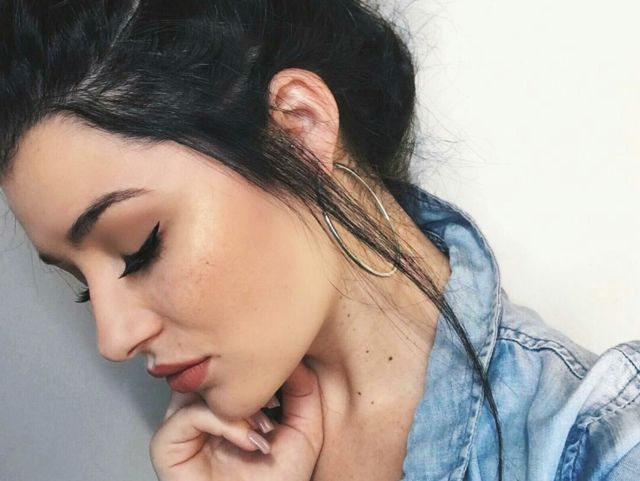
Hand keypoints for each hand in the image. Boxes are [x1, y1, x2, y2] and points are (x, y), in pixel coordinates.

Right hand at [150, 360, 323, 480]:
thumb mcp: (304, 430)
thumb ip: (304, 390)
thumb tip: (293, 356)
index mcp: (227, 398)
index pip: (233, 360)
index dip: (261, 365)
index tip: (288, 381)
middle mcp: (201, 406)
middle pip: (213, 367)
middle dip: (249, 381)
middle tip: (276, 404)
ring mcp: (181, 423)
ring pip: (200, 385)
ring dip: (237, 402)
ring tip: (264, 427)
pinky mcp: (166, 445)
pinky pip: (188, 415)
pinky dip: (224, 423)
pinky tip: (247, 441)